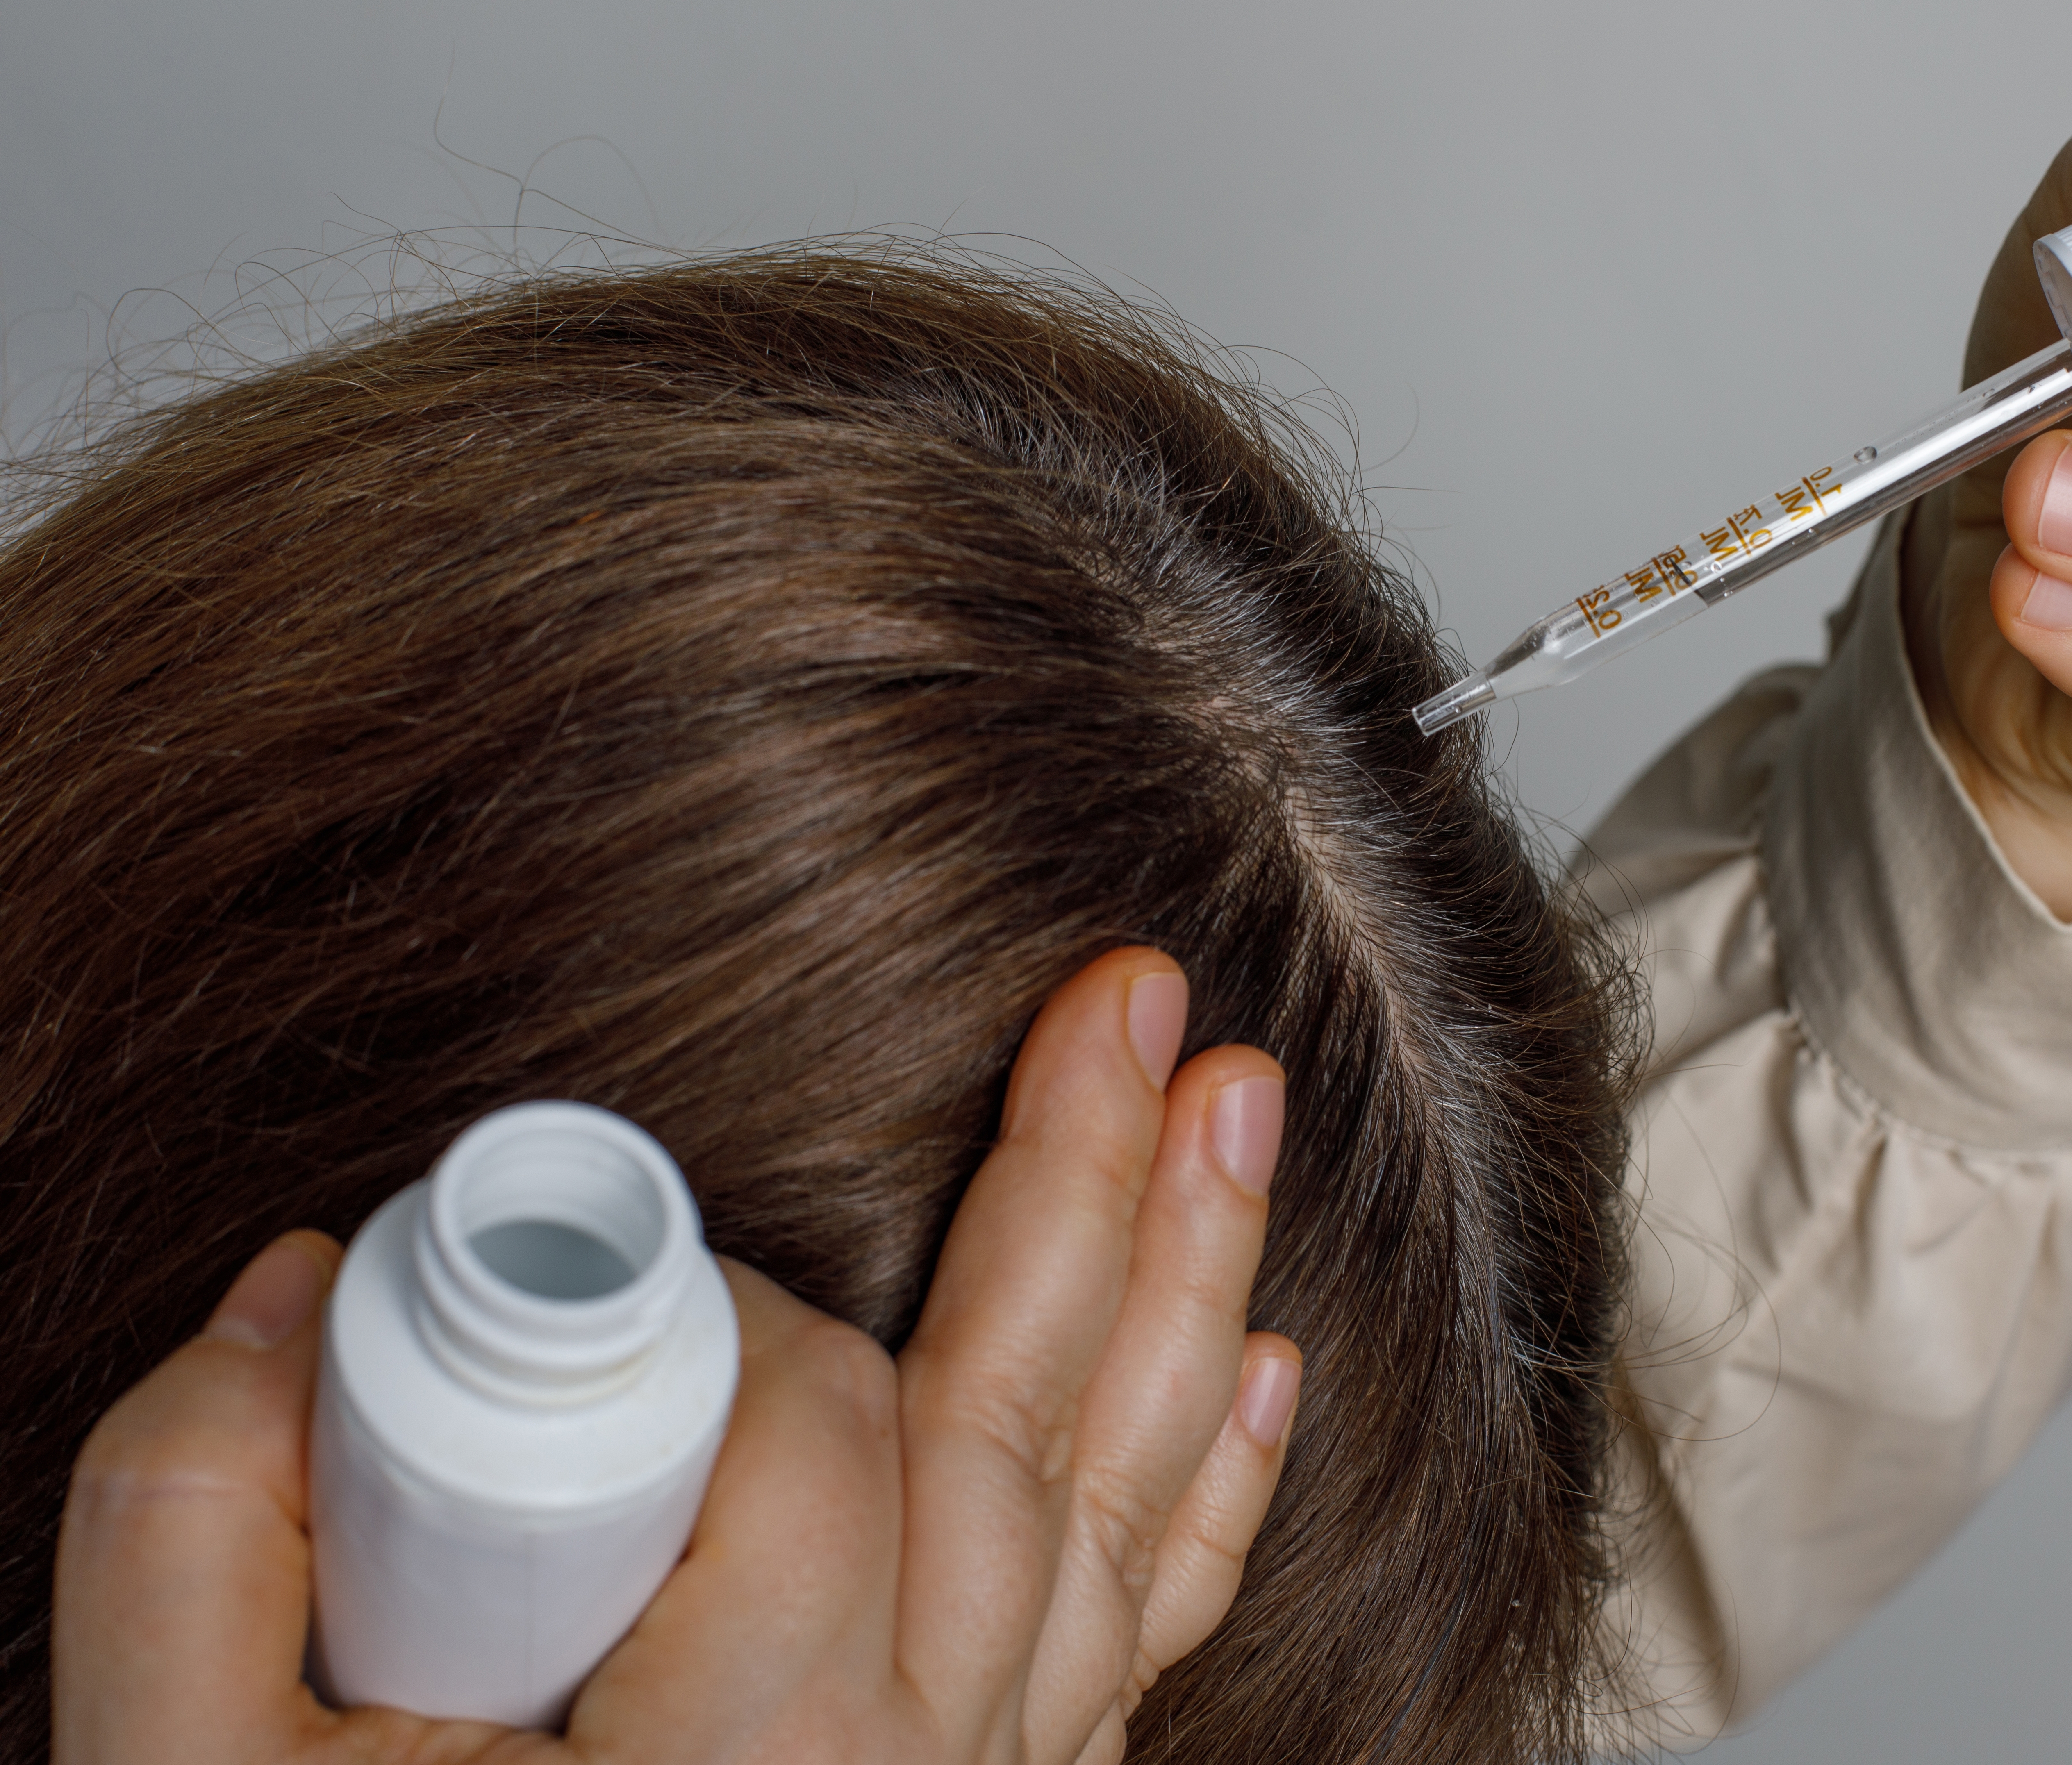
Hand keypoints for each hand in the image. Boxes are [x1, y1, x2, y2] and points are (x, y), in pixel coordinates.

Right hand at [53, 947, 1300, 1763]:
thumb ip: (196, 1535)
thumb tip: (295, 1301)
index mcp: (751, 1753)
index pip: (804, 1439)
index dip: (722, 1310)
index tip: (625, 1266)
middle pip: (1022, 1423)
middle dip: (1090, 1182)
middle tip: (1139, 996)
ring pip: (1121, 1505)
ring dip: (1188, 1284)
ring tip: (1237, 1103)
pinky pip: (1145, 1634)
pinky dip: (1210, 1493)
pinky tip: (1260, 1366)